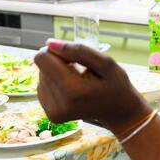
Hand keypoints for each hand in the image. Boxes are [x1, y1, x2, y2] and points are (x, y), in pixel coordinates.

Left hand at [34, 40, 151, 133]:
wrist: (118, 111)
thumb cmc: (115, 84)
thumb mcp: (106, 63)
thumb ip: (78, 50)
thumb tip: (49, 43)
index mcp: (73, 91)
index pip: (42, 59)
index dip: (57, 52)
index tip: (74, 58)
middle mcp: (59, 105)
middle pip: (42, 67)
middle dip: (59, 64)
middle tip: (80, 71)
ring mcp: (54, 113)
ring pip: (41, 77)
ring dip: (57, 74)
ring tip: (78, 81)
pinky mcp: (51, 115)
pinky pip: (43, 88)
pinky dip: (56, 85)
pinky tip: (72, 89)